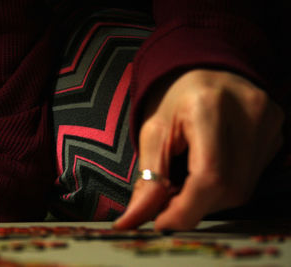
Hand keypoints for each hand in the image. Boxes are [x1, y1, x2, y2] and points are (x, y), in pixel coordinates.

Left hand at [114, 69, 283, 230]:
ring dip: (209, 198)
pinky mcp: (276, 132)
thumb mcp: (153, 134)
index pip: (209, 176)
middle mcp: (249, 112)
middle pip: (228, 189)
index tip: (161, 223)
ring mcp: (268, 122)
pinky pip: (251, 177)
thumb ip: (148, 179)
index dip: (185, 210)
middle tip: (170, 199)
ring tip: (188, 181)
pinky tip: (208, 170)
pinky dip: (224, 186)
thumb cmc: (172, 101)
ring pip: (242, 189)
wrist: (201, 72)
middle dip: (194, 205)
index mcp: (209, 106)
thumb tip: (131, 222)